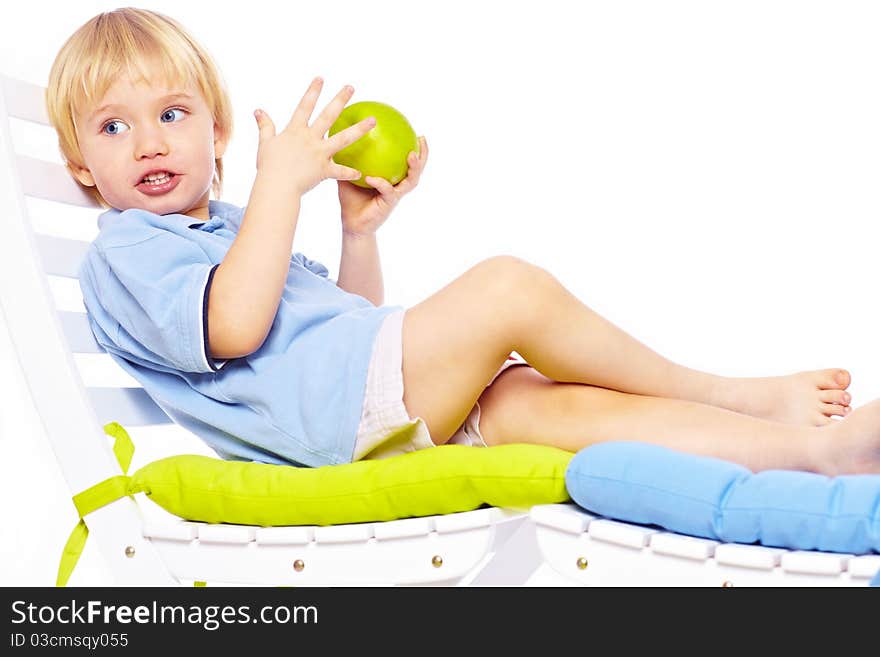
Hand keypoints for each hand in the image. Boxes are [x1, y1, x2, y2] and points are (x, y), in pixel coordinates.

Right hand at [253, 77, 374, 195]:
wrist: (276, 186)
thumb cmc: (269, 166)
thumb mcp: (265, 143)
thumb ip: (265, 126)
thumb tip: (258, 110)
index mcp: (295, 131)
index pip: (305, 105)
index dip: (313, 91)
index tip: (321, 78)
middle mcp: (309, 138)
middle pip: (328, 115)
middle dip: (340, 100)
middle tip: (351, 87)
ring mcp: (318, 153)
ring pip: (343, 139)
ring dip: (359, 129)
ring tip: (373, 120)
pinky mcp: (323, 170)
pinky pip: (340, 172)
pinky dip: (349, 173)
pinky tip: (360, 173)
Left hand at [337, 136, 428, 236]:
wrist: (352, 223)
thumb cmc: (351, 199)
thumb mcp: (349, 175)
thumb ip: (349, 160)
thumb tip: (339, 137)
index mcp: (392, 178)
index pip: (406, 162)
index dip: (416, 148)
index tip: (417, 132)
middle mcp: (397, 186)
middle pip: (417, 170)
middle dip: (423, 155)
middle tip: (422, 139)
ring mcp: (395, 195)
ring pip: (411, 181)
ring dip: (414, 168)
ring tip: (412, 155)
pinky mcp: (388, 204)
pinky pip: (388, 191)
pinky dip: (381, 183)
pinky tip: (371, 178)